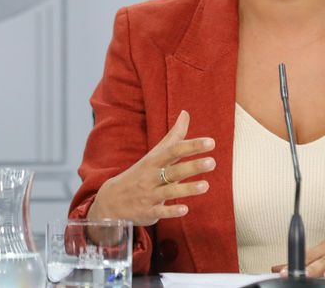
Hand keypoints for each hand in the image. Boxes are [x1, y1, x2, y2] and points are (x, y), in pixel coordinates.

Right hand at [88, 110, 215, 225]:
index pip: (174, 150)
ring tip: (206, 185)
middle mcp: (151, 177)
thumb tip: (186, 113)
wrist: (111, 199)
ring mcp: (149, 195)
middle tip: (212, 162)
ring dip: (187, 189)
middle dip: (192, 166)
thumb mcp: (154, 154)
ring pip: (169, 192)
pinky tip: (185, 209)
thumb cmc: (141, 173)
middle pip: (173, 171)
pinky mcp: (148, 212)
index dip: (192, 146)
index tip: (210, 142)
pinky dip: (171, 211)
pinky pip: (161, 212)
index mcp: (154, 161)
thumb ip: (173, 136)